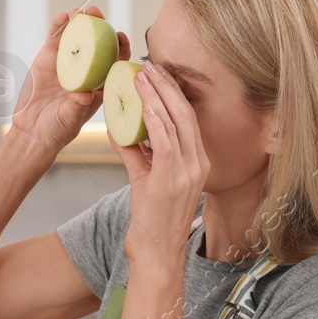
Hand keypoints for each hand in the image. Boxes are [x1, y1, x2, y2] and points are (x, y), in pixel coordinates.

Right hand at [9, 7, 130, 152]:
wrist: (32, 132)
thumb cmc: (57, 130)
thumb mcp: (70, 120)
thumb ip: (78, 106)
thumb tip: (87, 94)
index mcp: (98, 83)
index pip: (114, 60)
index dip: (120, 45)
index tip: (120, 35)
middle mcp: (84, 70)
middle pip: (96, 43)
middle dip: (99, 26)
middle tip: (97, 13)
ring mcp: (66, 62)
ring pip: (75, 37)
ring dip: (78, 21)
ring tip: (79, 11)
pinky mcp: (47, 59)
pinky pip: (54, 40)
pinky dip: (58, 27)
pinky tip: (63, 17)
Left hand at [114, 62, 209, 269]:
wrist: (157, 252)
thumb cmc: (151, 220)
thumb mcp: (144, 179)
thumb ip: (135, 153)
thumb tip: (119, 129)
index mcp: (196, 161)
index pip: (188, 118)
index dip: (173, 94)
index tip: (158, 75)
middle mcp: (198, 163)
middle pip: (186, 113)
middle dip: (168, 87)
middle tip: (150, 66)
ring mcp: (188, 171)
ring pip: (176, 123)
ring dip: (158, 97)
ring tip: (142, 76)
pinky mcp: (172, 179)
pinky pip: (166, 142)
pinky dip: (155, 120)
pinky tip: (144, 104)